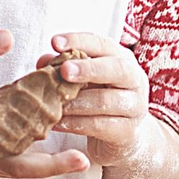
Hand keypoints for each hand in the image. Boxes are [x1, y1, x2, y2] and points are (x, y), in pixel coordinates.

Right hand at [0, 30, 91, 178]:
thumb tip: (10, 38)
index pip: (12, 136)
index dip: (44, 133)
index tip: (71, 131)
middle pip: (18, 167)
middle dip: (52, 166)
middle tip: (83, 160)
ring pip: (12, 169)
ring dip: (42, 165)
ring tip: (74, 156)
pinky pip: (3, 164)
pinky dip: (26, 160)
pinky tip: (46, 146)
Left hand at [42, 31, 160, 167]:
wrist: (125, 137)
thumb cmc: (101, 100)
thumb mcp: (85, 81)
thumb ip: (65, 69)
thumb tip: (43, 62)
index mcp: (122, 60)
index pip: (103, 44)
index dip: (80, 41)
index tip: (55, 42)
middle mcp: (134, 80)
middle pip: (115, 69)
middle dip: (87, 68)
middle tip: (63, 70)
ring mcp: (135, 106)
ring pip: (105, 100)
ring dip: (76, 102)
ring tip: (54, 103)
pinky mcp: (128, 132)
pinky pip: (100, 125)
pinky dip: (75, 124)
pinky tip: (57, 123)